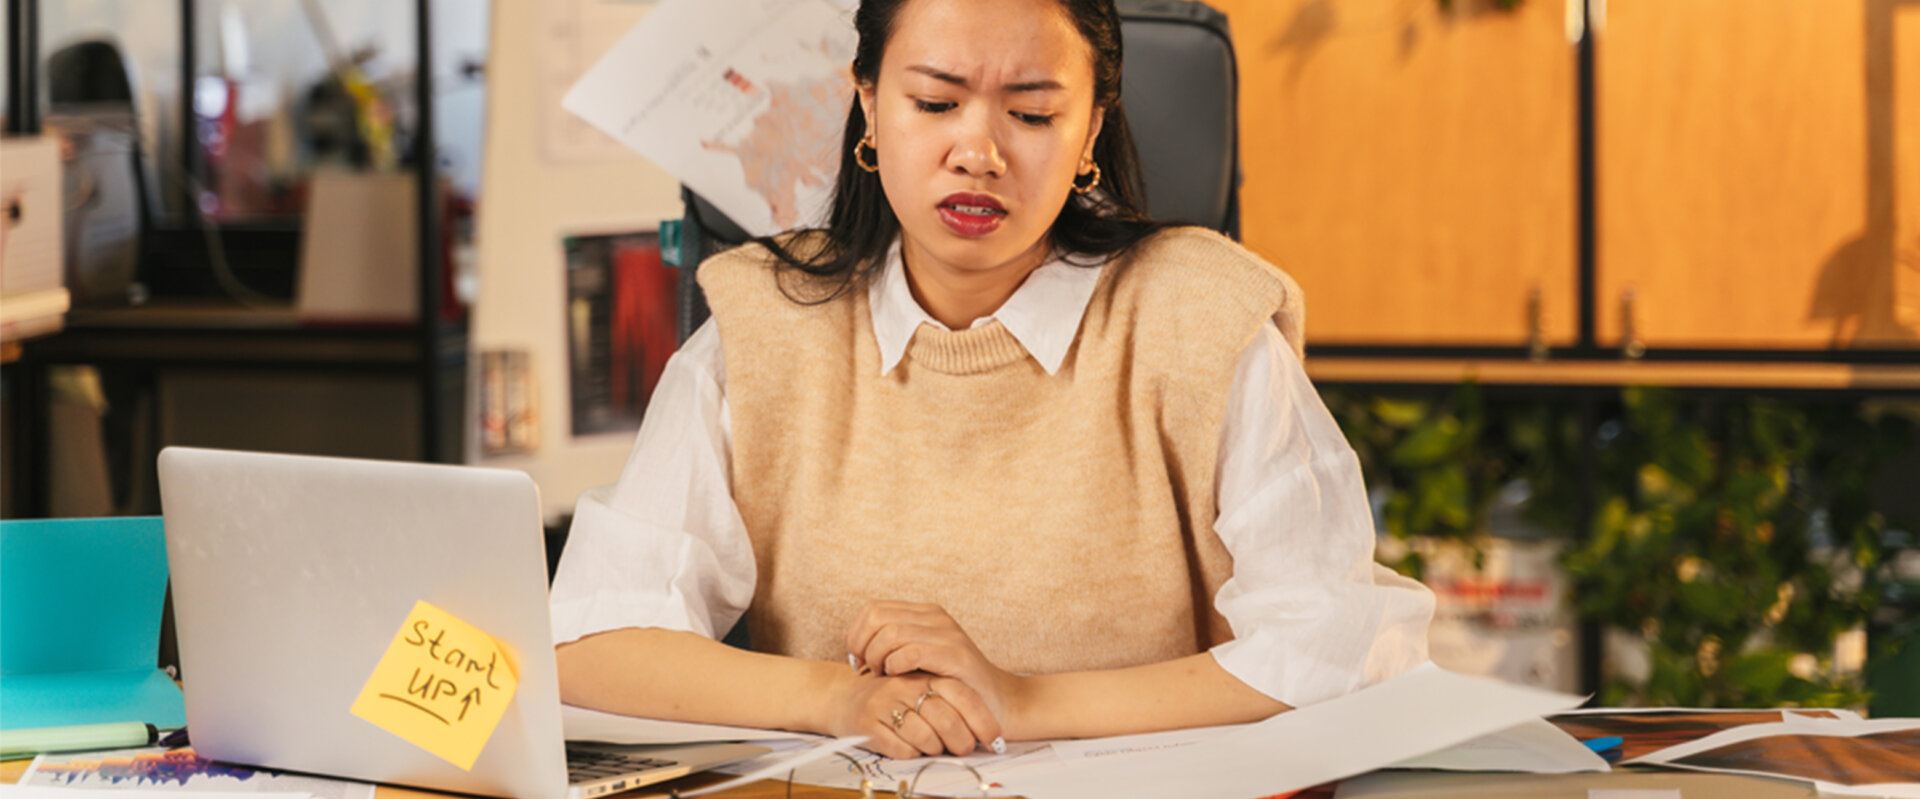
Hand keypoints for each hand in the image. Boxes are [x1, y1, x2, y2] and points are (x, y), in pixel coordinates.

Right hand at [822, 671, 1003, 758]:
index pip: (963, 696)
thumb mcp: (922, 687)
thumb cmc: (893, 697)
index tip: (994, 739)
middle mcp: (905, 685)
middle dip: (962, 741)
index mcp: (924, 673)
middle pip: (947, 720)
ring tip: (935, 746)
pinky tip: (911, 746)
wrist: (844, 698)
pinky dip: (913, 754)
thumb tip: (986, 734)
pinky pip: (903, 750)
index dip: (982, 721)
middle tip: (965, 748)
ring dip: (937, 749)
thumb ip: (949, 700)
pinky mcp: (867, 723)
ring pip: (927, 738)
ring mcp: (885, 703)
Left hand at [845, 601, 1021, 730]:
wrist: (996, 702)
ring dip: (878, 657)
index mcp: (925, 614)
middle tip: (868, 669)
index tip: (859, 660)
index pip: (873, 608)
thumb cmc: (951, 686)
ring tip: (883, 675)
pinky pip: (912, 651)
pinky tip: (897, 677)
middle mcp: (936, 617)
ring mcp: (947, 633)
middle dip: (862, 645)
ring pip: (890, 633)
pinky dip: (896, 665)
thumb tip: (856, 649)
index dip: (856, 633)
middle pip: (877, 616)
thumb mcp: (919, 660)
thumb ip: (893, 647)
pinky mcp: (955, 655)